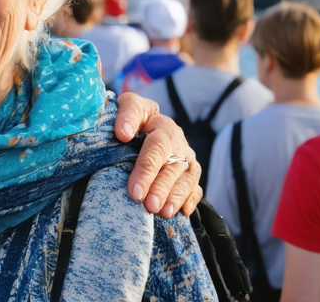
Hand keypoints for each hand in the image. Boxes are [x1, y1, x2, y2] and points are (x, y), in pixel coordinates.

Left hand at [113, 92, 202, 217]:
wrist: (140, 122)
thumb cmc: (129, 117)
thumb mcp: (127, 106)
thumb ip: (126, 114)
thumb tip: (123, 133)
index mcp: (162, 125)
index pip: (157, 146)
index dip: (147, 168)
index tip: (134, 190)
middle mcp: (178, 142)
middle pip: (173, 166)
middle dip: (161, 188)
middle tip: (149, 206)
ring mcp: (186, 158)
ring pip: (187, 179)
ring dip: (176, 197)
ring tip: (163, 213)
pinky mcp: (191, 173)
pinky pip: (196, 188)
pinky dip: (190, 200)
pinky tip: (182, 213)